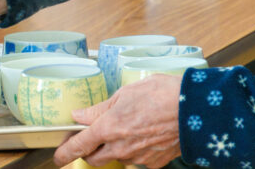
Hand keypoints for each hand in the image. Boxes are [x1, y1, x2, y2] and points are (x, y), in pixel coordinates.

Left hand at [54, 74, 181, 167]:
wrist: (196, 110)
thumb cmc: (161, 94)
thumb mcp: (125, 93)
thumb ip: (99, 109)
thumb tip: (80, 116)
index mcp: (109, 127)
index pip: (78, 146)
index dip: (64, 153)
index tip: (58, 156)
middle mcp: (121, 147)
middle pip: (94, 158)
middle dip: (89, 150)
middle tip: (92, 136)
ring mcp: (138, 157)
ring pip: (116, 158)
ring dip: (113, 148)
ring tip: (127, 127)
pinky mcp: (154, 163)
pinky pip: (136, 159)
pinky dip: (134, 150)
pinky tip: (144, 134)